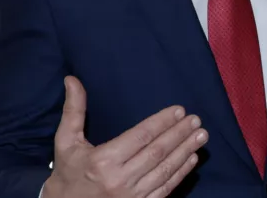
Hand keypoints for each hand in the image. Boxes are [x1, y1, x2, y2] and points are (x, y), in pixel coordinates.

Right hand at [43, 76, 207, 197]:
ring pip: (165, 171)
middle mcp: (119, 180)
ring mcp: (131, 197)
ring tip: (201, 136)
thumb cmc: (68, 173)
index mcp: (103, 161)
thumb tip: (72, 80)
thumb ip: (73, 111)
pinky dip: (180, 174)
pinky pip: (165, 189)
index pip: (140, 137)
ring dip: (185, 151)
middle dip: (179, 134)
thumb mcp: (66, 141)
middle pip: (157, 152)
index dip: (162, 122)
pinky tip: (191, 159)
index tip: (179, 110)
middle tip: (196, 120)